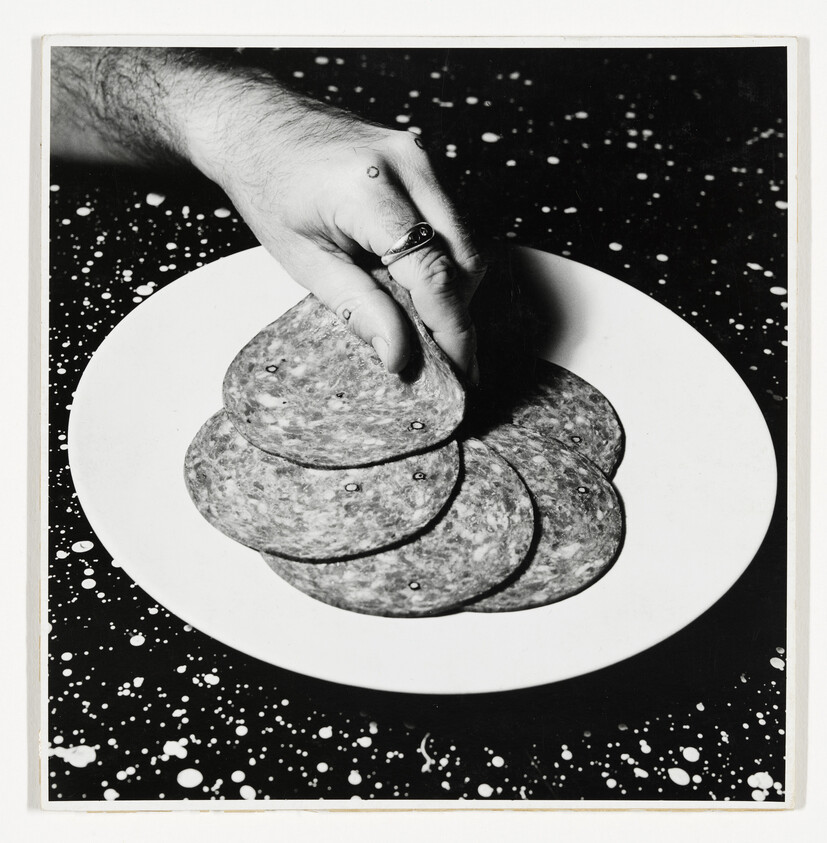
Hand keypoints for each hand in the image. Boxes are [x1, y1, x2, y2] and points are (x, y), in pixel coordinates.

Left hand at [186, 92, 485, 376]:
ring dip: (450, 288)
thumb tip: (399, 354)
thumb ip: (358, 308)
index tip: (458, 370)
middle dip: (457, 312)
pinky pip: (450, 223)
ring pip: (465, 241)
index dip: (450, 329)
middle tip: (438, 354)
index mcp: (369, 189)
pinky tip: (406, 279)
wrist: (257, 124)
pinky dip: (439, 260)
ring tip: (414, 316)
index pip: (433, 272)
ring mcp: (421, 156)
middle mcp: (408, 164)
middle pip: (464, 258)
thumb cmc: (269, 189)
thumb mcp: (304, 261)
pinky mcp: (424, 159)